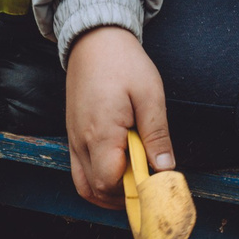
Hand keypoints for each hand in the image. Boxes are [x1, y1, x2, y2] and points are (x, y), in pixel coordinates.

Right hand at [65, 27, 172, 209]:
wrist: (95, 41)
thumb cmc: (124, 63)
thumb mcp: (150, 95)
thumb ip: (157, 134)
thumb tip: (165, 168)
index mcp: (100, 133)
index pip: (109, 182)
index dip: (134, 191)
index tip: (156, 185)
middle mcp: (80, 142)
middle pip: (94, 191)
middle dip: (122, 197)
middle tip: (149, 184)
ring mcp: (73, 140)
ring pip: (84, 185)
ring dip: (109, 192)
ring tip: (136, 179)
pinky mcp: (72, 136)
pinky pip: (80, 170)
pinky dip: (98, 179)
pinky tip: (121, 167)